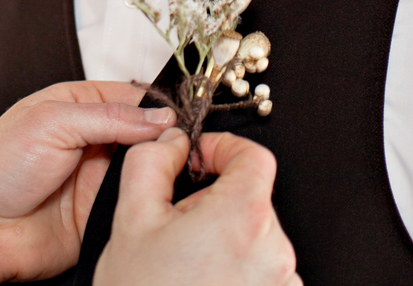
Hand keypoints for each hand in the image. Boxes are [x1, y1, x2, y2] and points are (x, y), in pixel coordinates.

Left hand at [0, 80, 175, 283]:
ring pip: (147, 169)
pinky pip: (136, 204)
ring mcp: (98, 178)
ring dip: (163, 169)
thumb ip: (108, 117)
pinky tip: (164, 198)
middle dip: (169, 138)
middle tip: (195, 145)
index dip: (160, 104)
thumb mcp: (51, 122)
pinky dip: (151, 200)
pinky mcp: (101, 214)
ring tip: (186, 169)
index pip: (131, 97)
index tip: (189, 114)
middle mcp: (92, 140)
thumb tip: (159, 117)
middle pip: (146, 133)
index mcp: (77, 106)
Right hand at [96, 128, 300, 285]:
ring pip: (255, 236)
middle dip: (216, 199)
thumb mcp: (131, 218)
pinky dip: (235, 267)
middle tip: (178, 222)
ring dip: (225, 236)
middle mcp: (273, 249)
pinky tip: (201, 282)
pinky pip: (261, 270)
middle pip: (253, 198)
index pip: (255, 155)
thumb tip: (170, 141)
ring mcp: (281, 282)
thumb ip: (151, 162)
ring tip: (185, 262)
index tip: (200, 159)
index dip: (224, 147)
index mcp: (242, 216)